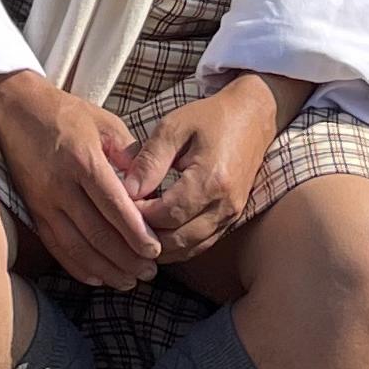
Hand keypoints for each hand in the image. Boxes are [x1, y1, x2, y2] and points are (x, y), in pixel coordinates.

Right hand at [0, 70, 158, 289]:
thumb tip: (151, 190)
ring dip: (105, 269)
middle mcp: (60, 185)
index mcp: (82, 159)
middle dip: (127, 258)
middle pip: (97, 233)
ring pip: (77, 247)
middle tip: (150, 272)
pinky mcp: (32, 211)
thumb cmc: (65, 113)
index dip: (136, 233)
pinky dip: (77, 267)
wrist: (14, 107)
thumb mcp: (104, 122)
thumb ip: (129, 155)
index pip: (114, 206)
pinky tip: (97, 278)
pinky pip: (56, 247)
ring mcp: (43, 201)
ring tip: (129, 281)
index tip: (156, 250)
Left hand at [130, 75, 288, 267]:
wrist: (251, 119)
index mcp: (211, 180)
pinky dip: (175, 245)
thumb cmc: (210, 118)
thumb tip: (127, 191)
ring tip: (133, 229)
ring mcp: (230, 216)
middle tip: (120, 220)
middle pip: (177, 240)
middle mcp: (225, 205)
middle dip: (144, 234)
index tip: (117, 202)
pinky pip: (199, 245)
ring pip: (188, 249)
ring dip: (158, 245)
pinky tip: (155, 233)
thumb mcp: (173, 126)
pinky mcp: (230, 221)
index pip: (167, 214)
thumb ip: (150, 160)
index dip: (138, 214)